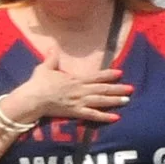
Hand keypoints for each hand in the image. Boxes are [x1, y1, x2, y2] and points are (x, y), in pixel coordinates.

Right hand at [8, 57, 130, 126]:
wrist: (33, 98)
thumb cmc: (38, 83)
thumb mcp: (45, 67)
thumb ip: (51, 57)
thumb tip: (52, 45)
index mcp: (75, 79)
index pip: (96, 76)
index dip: (108, 74)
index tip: (120, 72)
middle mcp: (81, 90)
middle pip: (102, 89)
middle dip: (118, 88)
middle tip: (131, 89)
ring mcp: (79, 102)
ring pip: (101, 101)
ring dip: (115, 101)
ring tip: (127, 101)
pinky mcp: (75, 112)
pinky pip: (93, 115)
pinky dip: (105, 117)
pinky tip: (116, 118)